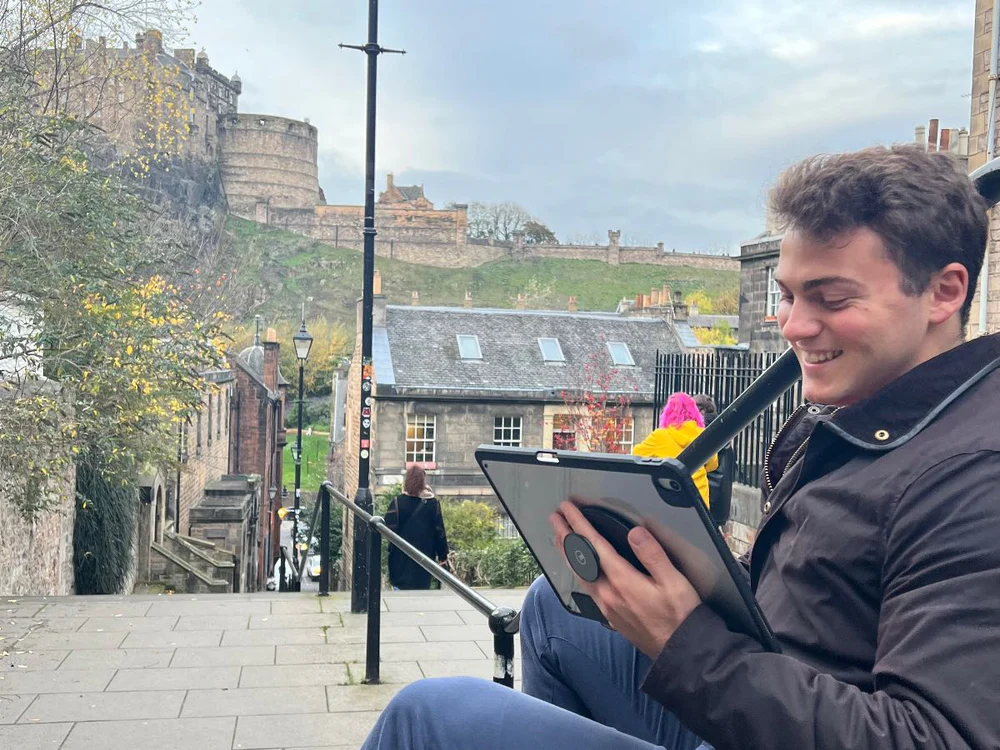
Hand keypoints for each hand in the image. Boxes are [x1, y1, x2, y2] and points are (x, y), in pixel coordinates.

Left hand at [551, 500, 701, 659]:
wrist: (680, 652)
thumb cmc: (681, 617)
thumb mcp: (674, 582)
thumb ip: (653, 555)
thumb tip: (635, 533)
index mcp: (623, 581)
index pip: (594, 546)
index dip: (578, 524)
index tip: (567, 509)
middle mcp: (609, 594)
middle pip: (579, 559)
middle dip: (565, 535)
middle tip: (554, 517)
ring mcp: (607, 606)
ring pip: (579, 574)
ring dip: (567, 553)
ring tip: (558, 537)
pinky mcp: (609, 615)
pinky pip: (585, 587)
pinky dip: (577, 570)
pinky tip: (578, 569)